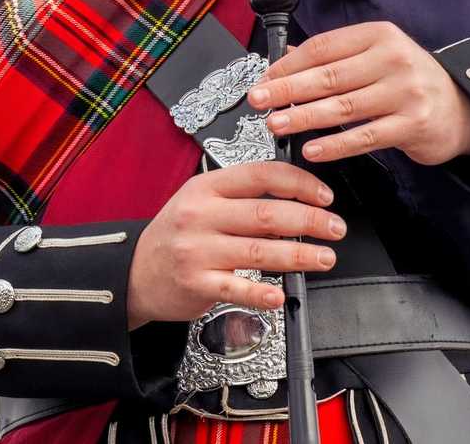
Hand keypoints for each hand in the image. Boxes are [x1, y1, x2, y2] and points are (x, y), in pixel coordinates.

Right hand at [126, 162, 344, 328]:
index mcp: (206, 187)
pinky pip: (236, 288)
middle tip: (335, 228)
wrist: (134, 272)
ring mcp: (197, 250)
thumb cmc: (176, 234)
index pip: (261, 175)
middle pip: (266, 213)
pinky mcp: (196, 284)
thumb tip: (295, 195)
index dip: (299, 183)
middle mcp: (200, 215)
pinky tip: (280, 295)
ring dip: (299, 255)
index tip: (324, 196)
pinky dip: (261, 293)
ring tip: (324, 258)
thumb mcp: (200, 200)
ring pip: (258, 250)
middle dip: (310, 220)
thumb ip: (240, 195)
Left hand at [247, 21, 469, 166]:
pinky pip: (364, 137)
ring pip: (343, 107)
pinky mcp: (412, 124)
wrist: (461, 108)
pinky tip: (311, 150)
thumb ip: (336, 58)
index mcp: (379, 36)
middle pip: (329, 76)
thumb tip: (284, 62)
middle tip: (258, 100)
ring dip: (304, 117)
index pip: (323, 47)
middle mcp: (393, 59)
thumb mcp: (377, 56)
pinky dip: (334, 145)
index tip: (264, 78)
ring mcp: (405, 92)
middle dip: (287, 90)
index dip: (289, 64)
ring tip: (275, 124)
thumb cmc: (409, 81)